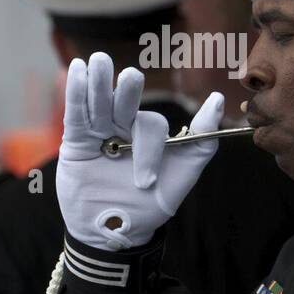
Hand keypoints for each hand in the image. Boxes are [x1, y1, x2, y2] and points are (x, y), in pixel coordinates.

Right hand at [56, 52, 224, 249]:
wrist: (116, 232)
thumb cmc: (151, 205)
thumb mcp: (183, 174)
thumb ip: (202, 140)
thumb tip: (218, 99)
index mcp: (149, 136)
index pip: (150, 125)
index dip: (150, 148)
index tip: (147, 182)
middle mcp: (124, 130)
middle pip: (123, 104)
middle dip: (125, 90)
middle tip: (131, 74)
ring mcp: (99, 134)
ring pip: (99, 105)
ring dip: (98, 84)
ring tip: (98, 61)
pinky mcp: (76, 143)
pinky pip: (76, 116)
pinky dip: (75, 94)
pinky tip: (77, 71)